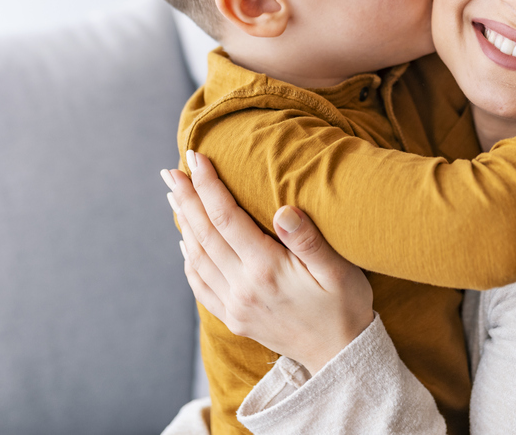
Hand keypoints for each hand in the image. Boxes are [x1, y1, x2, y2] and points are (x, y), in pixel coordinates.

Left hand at [162, 150, 374, 374]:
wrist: (340, 357)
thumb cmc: (345, 307)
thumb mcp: (339, 270)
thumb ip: (309, 240)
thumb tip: (284, 210)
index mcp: (266, 269)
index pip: (227, 218)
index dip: (209, 185)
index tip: (196, 158)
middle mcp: (243, 288)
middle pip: (204, 234)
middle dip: (186, 199)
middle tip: (170, 172)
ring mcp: (235, 305)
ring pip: (197, 258)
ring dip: (183, 224)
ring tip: (174, 196)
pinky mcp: (234, 317)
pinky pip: (200, 285)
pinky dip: (188, 259)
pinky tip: (185, 241)